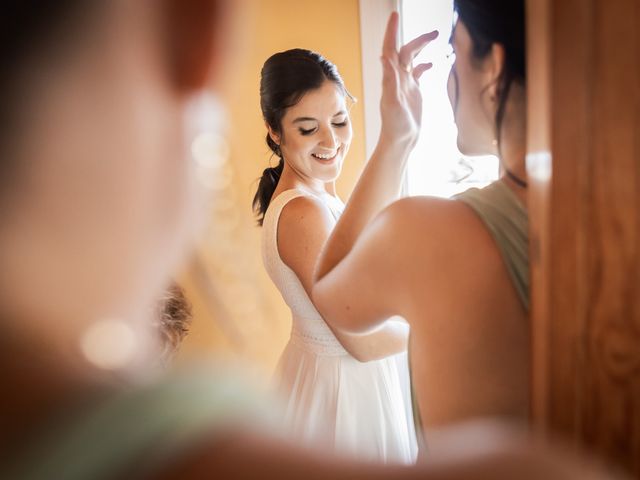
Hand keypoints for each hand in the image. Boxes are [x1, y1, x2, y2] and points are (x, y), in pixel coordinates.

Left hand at [379, 12, 437, 147]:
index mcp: (390, 77)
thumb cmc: (395, 125)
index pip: (390, 49)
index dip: (391, 32)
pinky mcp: (412, 92)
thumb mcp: (392, 102)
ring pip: (412, 59)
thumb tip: (384, 57)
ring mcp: (404, 84)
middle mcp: (396, 78)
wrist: (400, 139)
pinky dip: (424, 65)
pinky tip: (431, 64)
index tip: (394, 15)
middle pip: (405, 51)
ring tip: (436, 37)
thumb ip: (389, 80)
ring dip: (421, 46)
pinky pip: (417, 73)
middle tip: (435, 33)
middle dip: (418, 39)